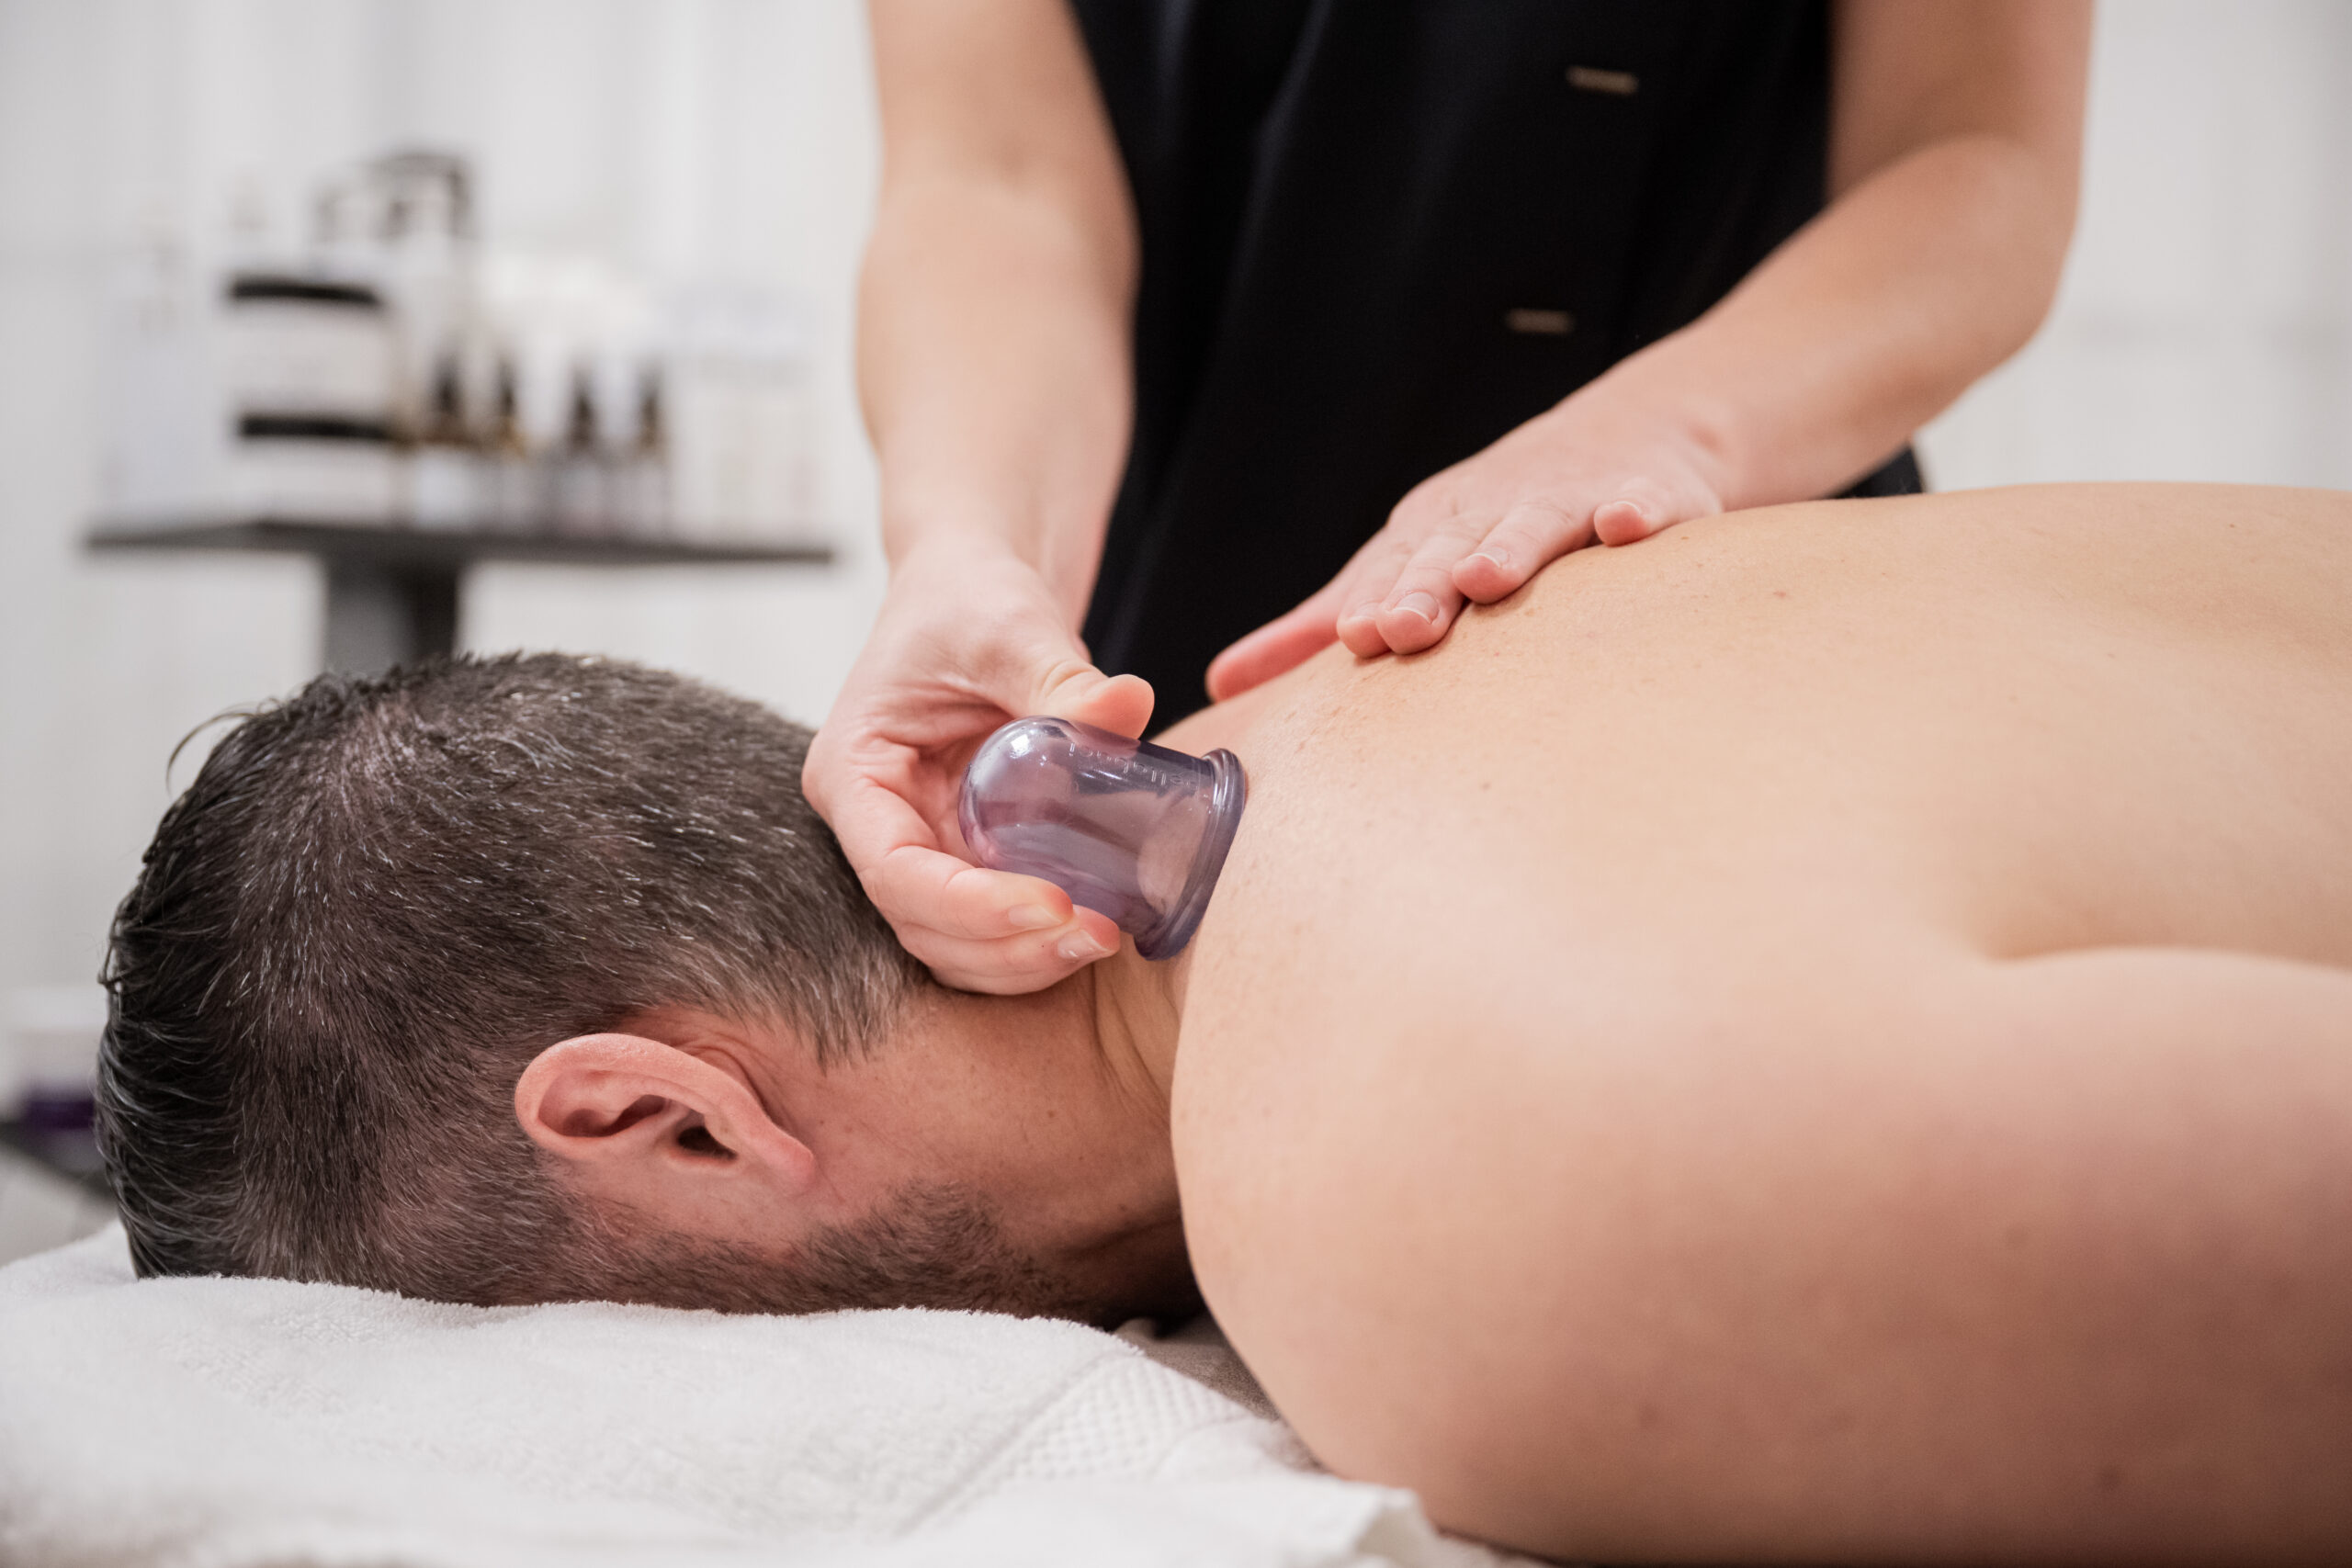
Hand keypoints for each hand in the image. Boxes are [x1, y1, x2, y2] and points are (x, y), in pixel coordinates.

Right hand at [804, 542, 1154, 993]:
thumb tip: (1128, 705)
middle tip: (1096, 933)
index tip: (1054, 903)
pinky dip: (1038, 940)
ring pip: (956, 943)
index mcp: (855, 772)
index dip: (971, 906)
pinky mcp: (969, 854)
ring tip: (1104, 936)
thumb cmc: (969, 598)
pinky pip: (993, 923)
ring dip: (1025, 959)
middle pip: (923, 925)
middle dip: (1007, 947)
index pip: (894, 872)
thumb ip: (1062, 677)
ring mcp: (921, 845)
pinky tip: (1100, 924)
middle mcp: (877, 823)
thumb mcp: (1012, 627)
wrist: (977, 588)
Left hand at [1205, 390, 1727, 699]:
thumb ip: (1316, 626)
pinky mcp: (1643, 494)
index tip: (1354, 639)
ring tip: (1488, 576)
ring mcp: (1566, 501)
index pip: (1394, 573)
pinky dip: (1634, 512)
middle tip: (1401, 627)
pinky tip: (1624, 525)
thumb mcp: (1402, 563)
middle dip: (1427, 586)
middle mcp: (1488, 514)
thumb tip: (1221, 682)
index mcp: (1427, 536)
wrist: (1625, 436)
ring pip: (1534, 526)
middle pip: (1452, 551)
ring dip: (1510, 547)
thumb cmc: (1489, 522)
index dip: (1375, 603)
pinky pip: (1640, 504)